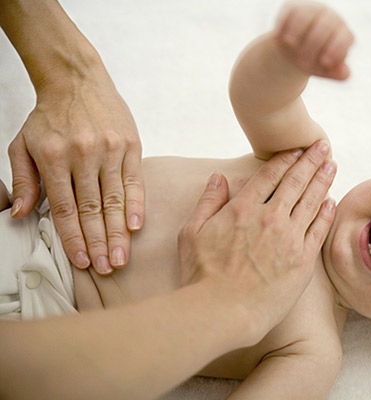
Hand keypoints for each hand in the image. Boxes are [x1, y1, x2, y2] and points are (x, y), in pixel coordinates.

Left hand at [8, 72, 143, 274]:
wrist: (77, 80)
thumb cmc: (49, 116)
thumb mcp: (23, 144)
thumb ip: (22, 181)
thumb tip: (19, 215)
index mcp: (54, 157)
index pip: (65, 208)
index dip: (74, 238)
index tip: (82, 261)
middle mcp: (84, 154)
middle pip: (93, 209)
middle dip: (99, 242)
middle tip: (107, 268)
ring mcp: (110, 150)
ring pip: (115, 199)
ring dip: (118, 232)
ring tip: (121, 256)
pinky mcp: (130, 145)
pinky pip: (134, 180)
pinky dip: (136, 205)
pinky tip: (136, 226)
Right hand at [177, 141, 335, 344]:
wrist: (223, 311)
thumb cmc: (202, 276)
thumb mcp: (191, 233)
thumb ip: (207, 202)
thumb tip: (219, 178)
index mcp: (243, 208)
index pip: (270, 175)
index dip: (285, 159)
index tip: (296, 149)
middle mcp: (270, 218)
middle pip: (296, 181)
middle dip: (311, 160)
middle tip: (323, 146)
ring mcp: (289, 238)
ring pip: (311, 201)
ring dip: (322, 180)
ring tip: (331, 165)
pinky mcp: (302, 261)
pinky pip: (318, 230)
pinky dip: (326, 213)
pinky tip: (331, 201)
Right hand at [275, 1, 353, 79]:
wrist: (294, 52)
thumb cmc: (314, 61)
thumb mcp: (324, 69)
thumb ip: (335, 72)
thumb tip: (345, 74)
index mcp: (343, 34)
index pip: (344, 37)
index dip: (336, 49)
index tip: (325, 62)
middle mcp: (330, 18)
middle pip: (325, 27)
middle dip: (314, 44)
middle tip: (303, 63)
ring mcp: (312, 10)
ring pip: (306, 15)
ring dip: (298, 29)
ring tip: (290, 44)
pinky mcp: (294, 8)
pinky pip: (289, 12)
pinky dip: (284, 23)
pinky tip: (279, 37)